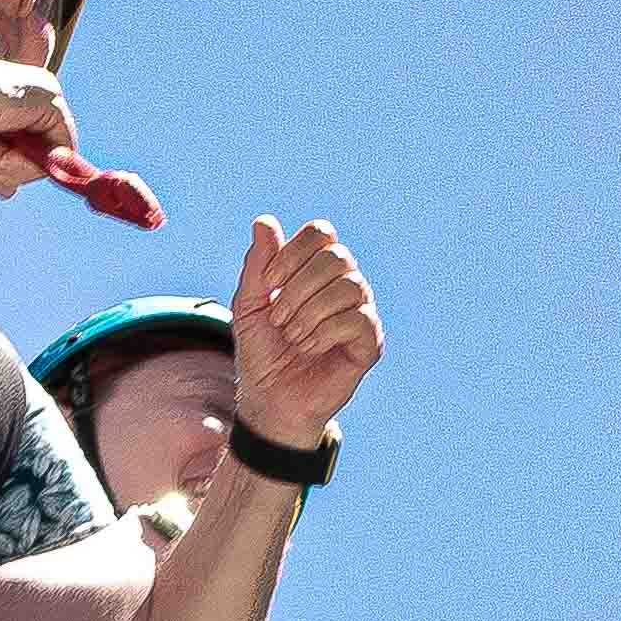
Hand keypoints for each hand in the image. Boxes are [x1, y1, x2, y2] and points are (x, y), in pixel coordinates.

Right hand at [0, 41, 79, 194]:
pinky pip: (53, 154)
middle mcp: (40, 96)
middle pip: (44, 160)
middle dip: (9, 170)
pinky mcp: (47, 101)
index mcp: (20, 104)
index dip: (16, 169)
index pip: (39, 151)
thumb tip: (13, 192)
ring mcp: (46, 97)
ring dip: (7, 168)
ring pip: (47, 162)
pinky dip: (19, 162)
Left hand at [229, 216, 382, 445]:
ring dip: (310, 312)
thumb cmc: (263, 351)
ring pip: (350, 286)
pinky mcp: (371, 342)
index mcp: (319, 270)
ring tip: (293, 336)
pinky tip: (310, 347)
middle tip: (279, 318)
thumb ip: (258, 265)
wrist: (270, 399)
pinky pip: (358, 319)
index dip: (292, 253)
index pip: (321, 233)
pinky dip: (325, 332)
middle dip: (299, 287)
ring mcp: (362, 312)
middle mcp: (346, 285)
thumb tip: (264, 221)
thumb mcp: (249, 304)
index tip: (269, 283)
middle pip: (337, 256)